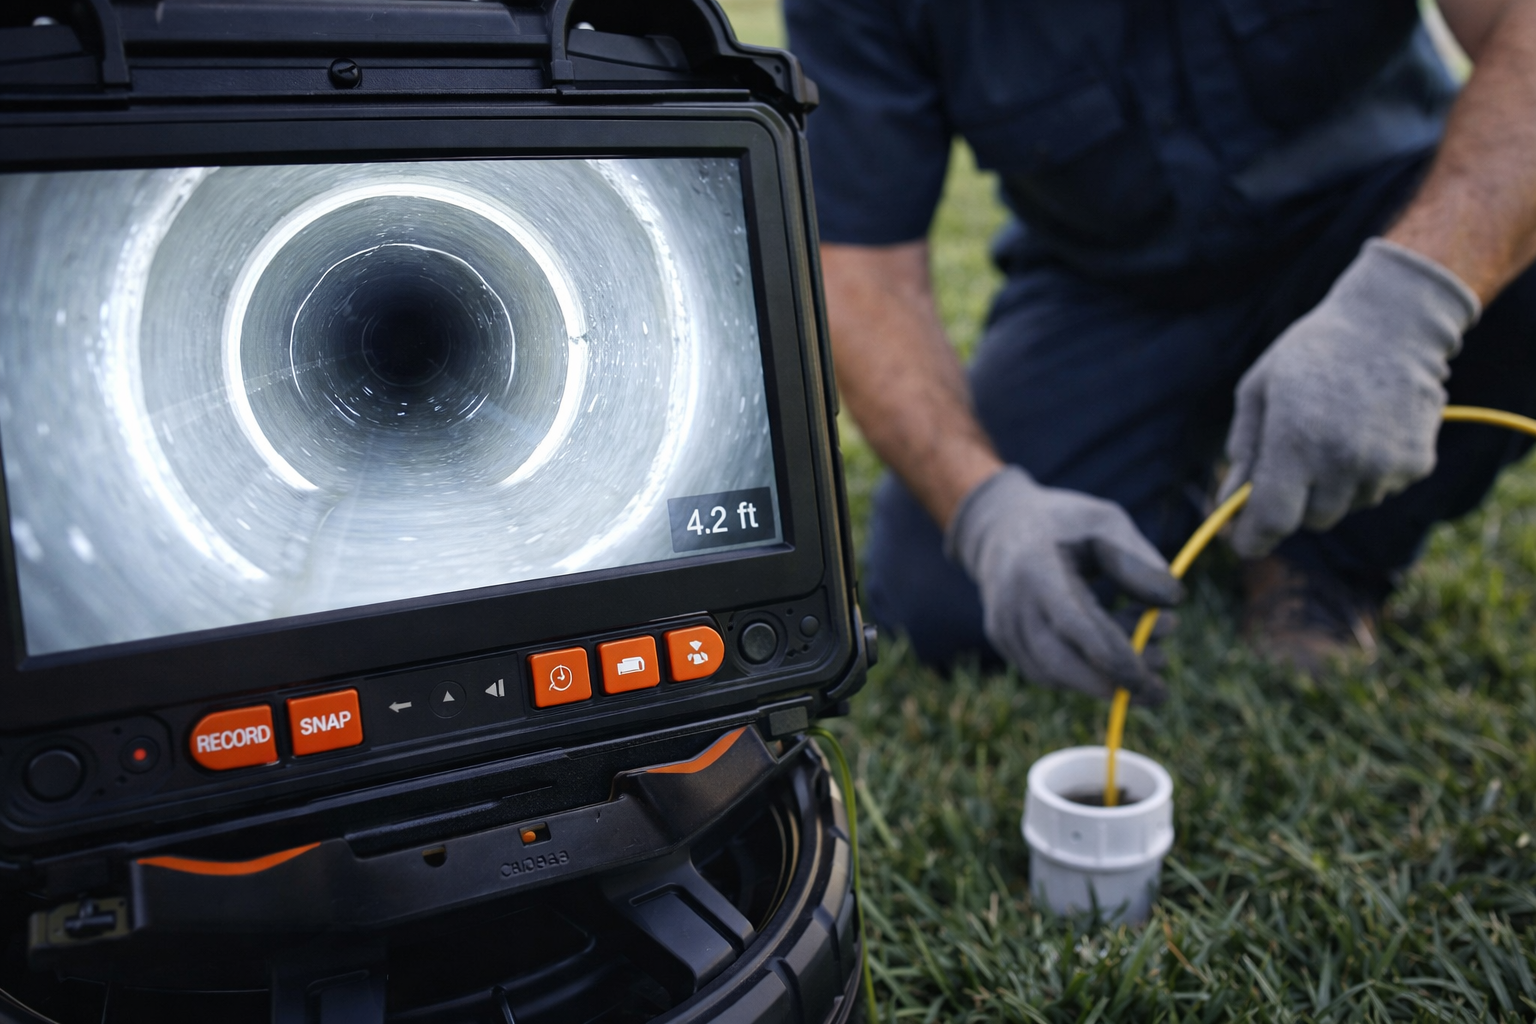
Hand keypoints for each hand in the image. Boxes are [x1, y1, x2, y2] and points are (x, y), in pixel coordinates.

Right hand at [945, 467, 1181, 703]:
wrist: (1001, 524)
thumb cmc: (1064, 523)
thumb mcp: (1106, 523)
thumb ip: (1138, 561)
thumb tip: (1173, 603)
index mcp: (1038, 568)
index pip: (1074, 624)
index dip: (1112, 656)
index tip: (1149, 678)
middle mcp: (1013, 602)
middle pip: (1058, 663)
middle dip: (1111, 684)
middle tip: (1158, 688)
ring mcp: (1003, 625)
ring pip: (1054, 674)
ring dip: (1103, 676)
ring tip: (1148, 649)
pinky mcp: (1004, 641)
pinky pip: (1046, 672)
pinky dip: (1083, 672)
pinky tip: (1113, 649)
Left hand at [1223, 239, 1480, 558]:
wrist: (1393, 322)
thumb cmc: (1313, 353)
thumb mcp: (1259, 390)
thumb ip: (1243, 451)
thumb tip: (1227, 504)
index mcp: (1296, 441)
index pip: (1272, 520)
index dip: (1252, 539)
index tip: (1241, 542)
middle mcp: (1342, 460)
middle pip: (1310, 520)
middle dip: (1295, 503)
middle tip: (1293, 463)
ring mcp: (1384, 465)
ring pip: (1346, 506)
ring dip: (1333, 486)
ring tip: (1334, 432)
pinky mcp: (1416, 464)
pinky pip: (1379, 489)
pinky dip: (1368, 473)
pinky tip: (1367, 430)